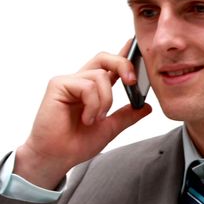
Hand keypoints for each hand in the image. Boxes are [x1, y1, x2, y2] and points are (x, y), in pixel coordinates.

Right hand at [14, 40, 151, 188]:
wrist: (56, 157)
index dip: (122, 55)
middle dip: (122, 64)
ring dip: (105, 101)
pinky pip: (87, 86)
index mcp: (92, 90)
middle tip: (132, 81)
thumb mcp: (109, 128)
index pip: (109, 67)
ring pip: (100, 76)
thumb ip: (127, 116)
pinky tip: (85, 119)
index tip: (134, 46)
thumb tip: (146, 106)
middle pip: (104, 58)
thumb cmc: (75, 144)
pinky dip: (92, 105)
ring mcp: (68, 82)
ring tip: (95, 119)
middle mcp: (80, 82)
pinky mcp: (58, 85)